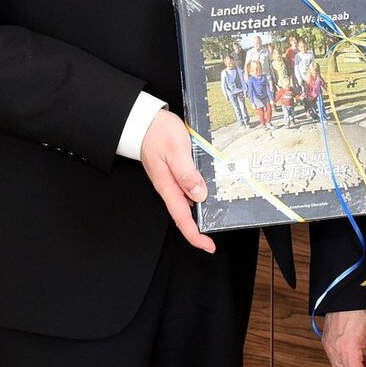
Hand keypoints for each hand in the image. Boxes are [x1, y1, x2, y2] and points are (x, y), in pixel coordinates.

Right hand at [140, 109, 215, 253]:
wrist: (144, 121)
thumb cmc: (158, 132)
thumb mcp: (176, 150)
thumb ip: (187, 173)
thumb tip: (199, 194)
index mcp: (168, 186)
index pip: (181, 218)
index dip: (194, 235)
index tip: (208, 246)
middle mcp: (169, 186)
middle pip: (185, 213)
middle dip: (201, 224)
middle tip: (221, 225)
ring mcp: (171, 180)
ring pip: (188, 200)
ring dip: (202, 206)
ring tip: (221, 207)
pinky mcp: (174, 171)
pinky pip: (188, 186)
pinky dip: (199, 190)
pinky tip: (210, 185)